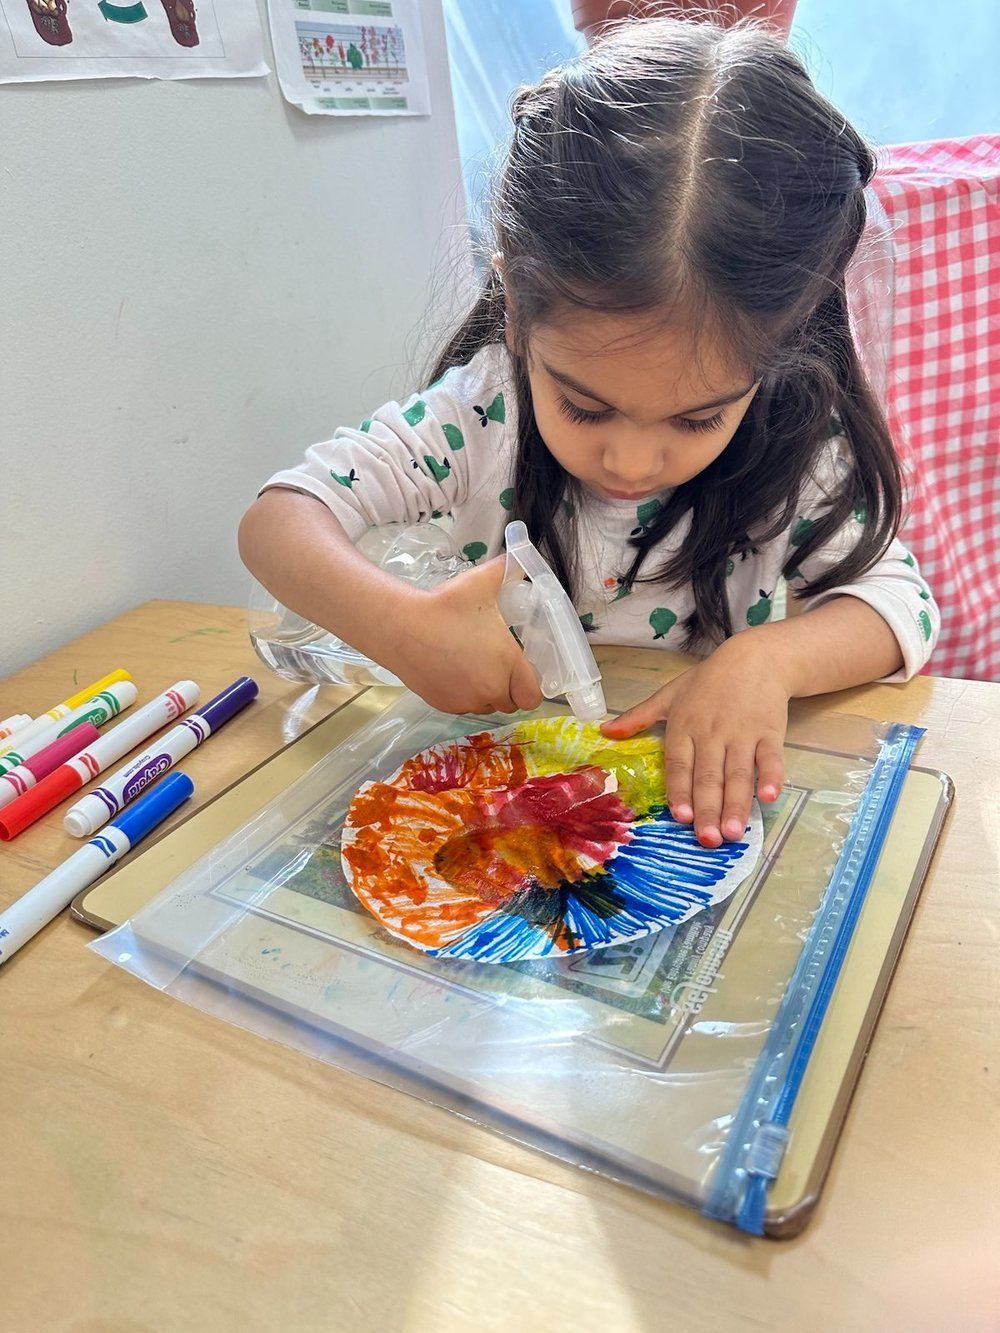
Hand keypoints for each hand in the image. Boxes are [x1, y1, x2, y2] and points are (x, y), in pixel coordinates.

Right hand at [388, 557, 543, 714]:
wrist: (401, 627)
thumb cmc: (443, 607)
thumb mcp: (480, 583)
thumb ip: (505, 572)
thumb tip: (517, 563)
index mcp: (507, 662)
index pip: (532, 695)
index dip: (530, 685)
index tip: (523, 672)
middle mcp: (490, 688)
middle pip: (511, 703)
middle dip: (508, 688)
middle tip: (498, 667)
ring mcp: (466, 700)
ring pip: (487, 706)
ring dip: (486, 693)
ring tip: (474, 668)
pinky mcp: (445, 705)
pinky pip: (464, 706)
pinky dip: (463, 695)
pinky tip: (453, 672)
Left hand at [600, 635, 787, 846]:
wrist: (754, 658)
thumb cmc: (708, 680)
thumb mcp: (669, 694)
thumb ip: (639, 717)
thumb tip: (604, 731)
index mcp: (684, 727)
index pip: (680, 765)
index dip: (680, 791)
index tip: (680, 817)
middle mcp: (712, 733)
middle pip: (709, 777)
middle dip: (709, 810)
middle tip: (708, 840)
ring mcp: (742, 734)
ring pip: (738, 774)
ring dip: (737, 804)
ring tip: (734, 832)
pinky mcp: (769, 732)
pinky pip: (770, 758)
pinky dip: (771, 777)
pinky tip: (769, 797)